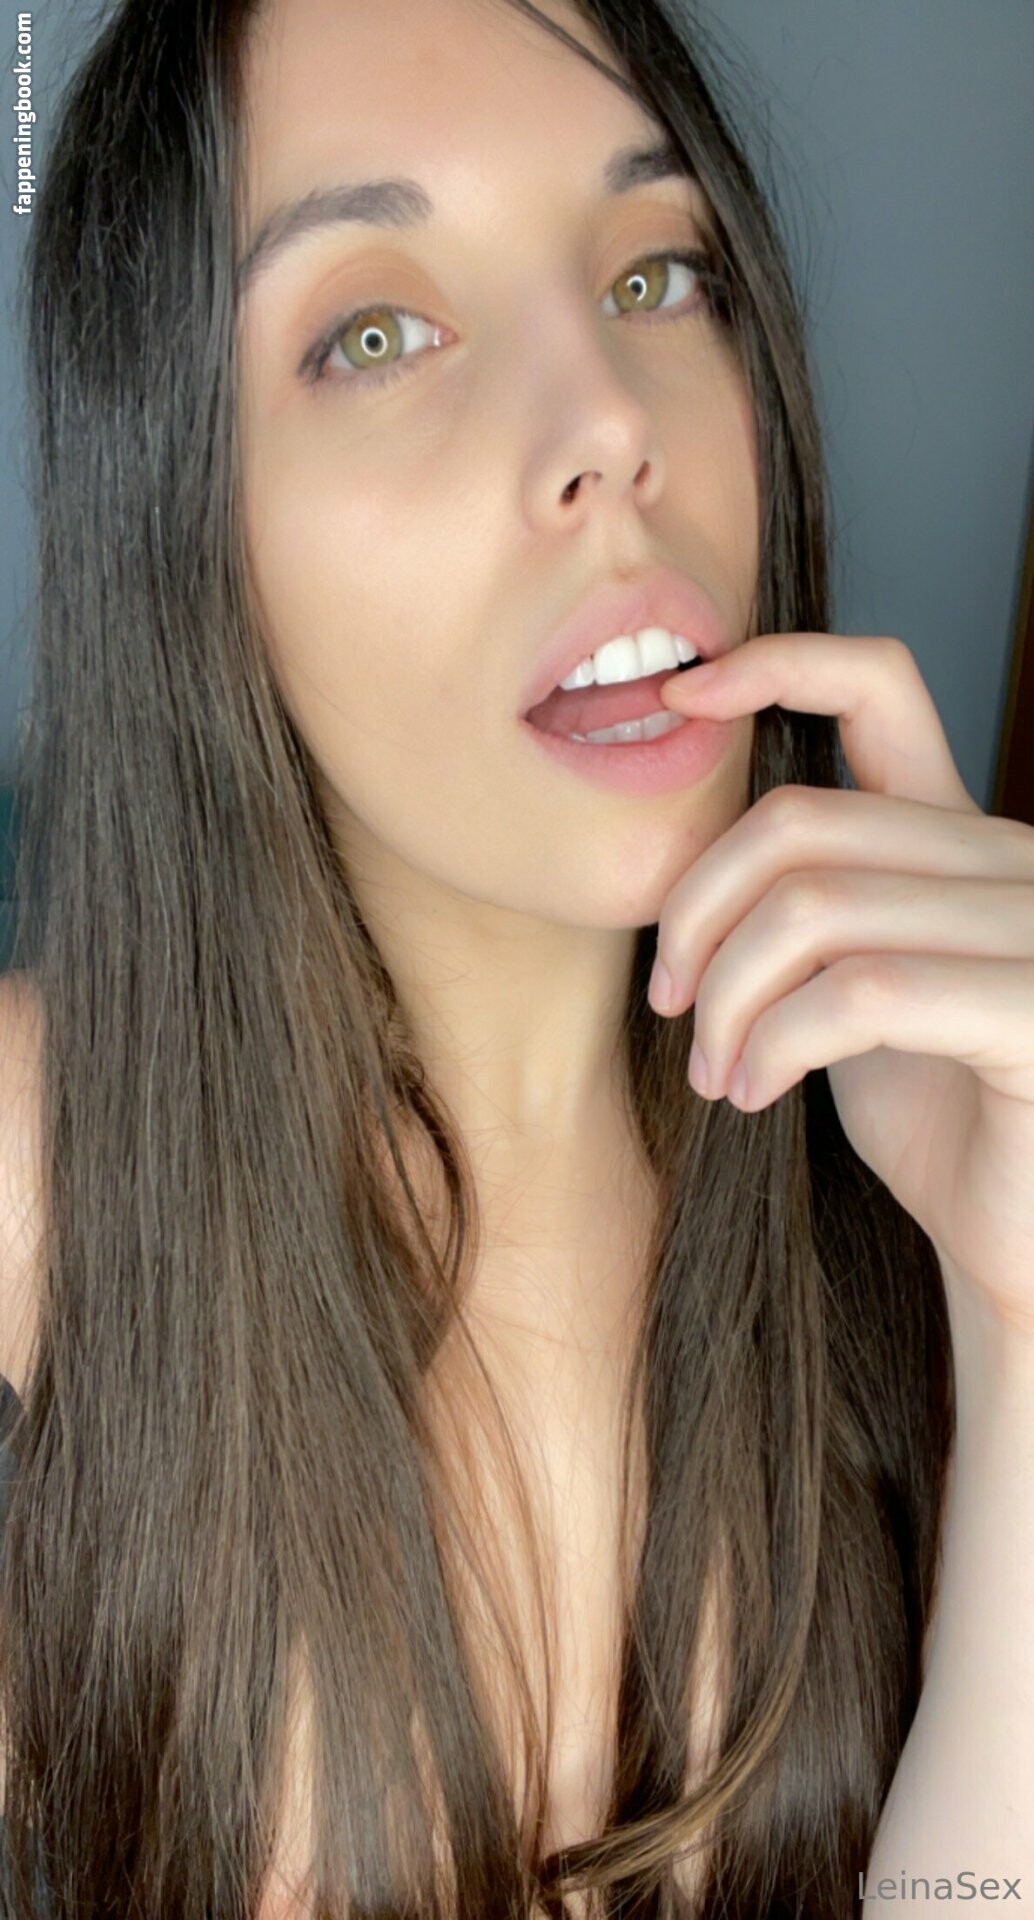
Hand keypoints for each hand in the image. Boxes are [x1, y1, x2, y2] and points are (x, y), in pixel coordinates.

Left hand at [648, 632, 1033, 1338]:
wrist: (1011, 1246)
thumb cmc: (936, 1125)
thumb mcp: (852, 994)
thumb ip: (807, 913)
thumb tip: (686, 871)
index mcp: (962, 835)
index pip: (879, 687)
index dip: (774, 666)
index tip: (679, 701)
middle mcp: (1012, 860)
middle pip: (800, 821)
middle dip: (697, 911)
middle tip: (672, 1001)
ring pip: (815, 909)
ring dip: (727, 997)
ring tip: (715, 1070)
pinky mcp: (1033, 1013)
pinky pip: (861, 993)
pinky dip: (775, 1043)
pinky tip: (755, 1092)